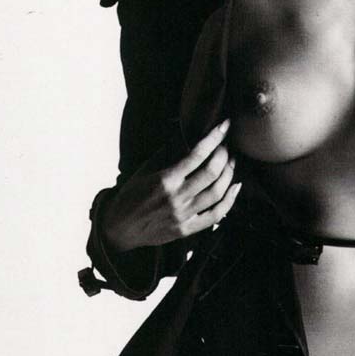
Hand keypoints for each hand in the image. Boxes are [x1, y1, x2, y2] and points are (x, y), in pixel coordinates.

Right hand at [99, 120, 241, 251]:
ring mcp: (183, 215)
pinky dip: (230, 200)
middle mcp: (176, 197)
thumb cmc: (130, 196)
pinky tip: (235, 187)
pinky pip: (216, 215)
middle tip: (226, 147)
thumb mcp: (144, 171)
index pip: (197, 154)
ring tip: (231, 163)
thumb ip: (165, 154)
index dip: (214, 137)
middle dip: (224, 155)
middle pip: (212, 172)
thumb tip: (184, 135)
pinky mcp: (187, 229)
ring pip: (217, 192)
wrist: (119, 229)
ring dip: (229, 174)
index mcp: (165, 179)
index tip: (224, 125)